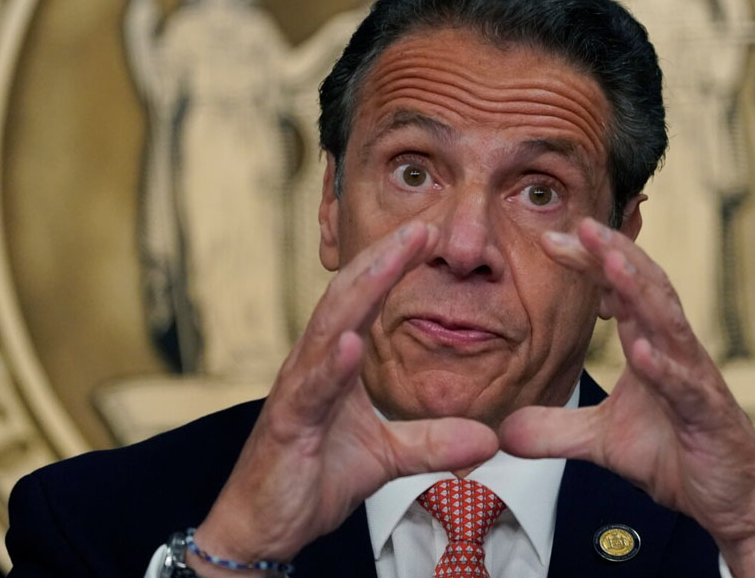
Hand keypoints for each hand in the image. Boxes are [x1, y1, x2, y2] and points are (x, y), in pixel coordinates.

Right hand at [193, 222, 498, 565]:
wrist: (265, 528)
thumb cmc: (315, 477)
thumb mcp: (387, 457)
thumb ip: (433, 442)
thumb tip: (489, 440)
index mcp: (334, 361)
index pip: (365, 300)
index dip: (394, 265)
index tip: (429, 234)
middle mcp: (312, 364)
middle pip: (347, 297)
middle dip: (383, 258)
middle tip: (421, 226)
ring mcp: (297, 391)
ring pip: (328, 329)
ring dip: (361, 290)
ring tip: (392, 258)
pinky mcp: (287, 426)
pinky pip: (310, 391)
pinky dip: (330, 365)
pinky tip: (349, 343)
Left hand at [499, 217, 754, 577]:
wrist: (732, 501)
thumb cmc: (676, 455)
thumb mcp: (602, 441)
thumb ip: (556, 430)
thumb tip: (505, 433)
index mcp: (650, 344)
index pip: (619, 289)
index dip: (588, 262)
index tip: (549, 240)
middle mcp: (674, 350)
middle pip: (645, 287)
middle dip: (613, 253)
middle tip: (580, 225)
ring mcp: (694, 379)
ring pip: (668, 322)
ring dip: (639, 290)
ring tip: (610, 261)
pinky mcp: (708, 415)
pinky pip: (685, 387)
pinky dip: (665, 368)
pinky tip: (643, 352)